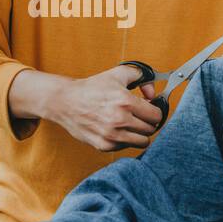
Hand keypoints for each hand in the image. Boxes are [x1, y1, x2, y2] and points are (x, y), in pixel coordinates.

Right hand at [47, 65, 164, 151]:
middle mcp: (119, 120)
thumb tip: (152, 93)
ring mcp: (112, 135)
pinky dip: (125, 140)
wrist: (66, 102)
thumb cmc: (92, 88)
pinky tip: (117, 130)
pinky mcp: (104, 145)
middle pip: (151, 129)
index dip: (154, 111)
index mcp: (125, 101)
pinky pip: (127, 147)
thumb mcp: (117, 74)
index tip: (149, 109)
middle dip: (147, 122)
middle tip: (139, 116)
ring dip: (139, 133)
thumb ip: (142, 77)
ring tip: (130, 124)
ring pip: (143, 142)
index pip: (156, 115)